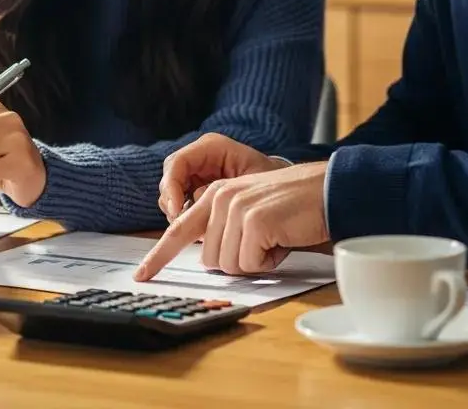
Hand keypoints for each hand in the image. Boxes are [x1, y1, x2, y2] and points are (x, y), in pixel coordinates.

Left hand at [135, 161, 329, 280]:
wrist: (325, 191)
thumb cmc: (291, 208)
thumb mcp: (249, 212)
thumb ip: (224, 228)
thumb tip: (212, 260)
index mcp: (214, 195)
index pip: (178, 230)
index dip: (159, 256)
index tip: (142, 275)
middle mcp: (219, 197)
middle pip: (211, 260)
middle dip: (239, 260)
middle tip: (264, 240)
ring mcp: (235, 207)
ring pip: (229, 265)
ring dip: (256, 261)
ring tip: (274, 236)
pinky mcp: (254, 221)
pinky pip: (251, 264)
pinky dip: (269, 261)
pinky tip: (282, 238)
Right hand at [157, 133, 285, 221]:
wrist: (282, 189)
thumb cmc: (271, 181)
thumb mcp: (252, 181)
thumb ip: (224, 192)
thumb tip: (198, 203)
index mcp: (212, 147)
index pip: (178, 163)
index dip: (172, 187)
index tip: (177, 210)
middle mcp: (200, 158)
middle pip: (170, 178)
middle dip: (172, 203)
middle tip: (181, 222)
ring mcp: (197, 175)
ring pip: (172, 194)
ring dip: (179, 213)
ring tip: (196, 229)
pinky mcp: (197, 191)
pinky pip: (182, 205)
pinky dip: (187, 219)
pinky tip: (201, 231)